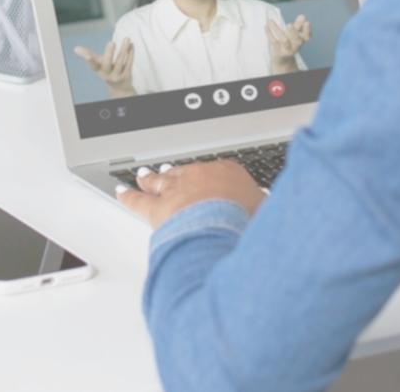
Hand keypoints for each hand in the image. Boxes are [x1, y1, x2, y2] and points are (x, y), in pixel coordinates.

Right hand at [74, 39, 135, 97]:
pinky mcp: (127, 75)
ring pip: (121, 61)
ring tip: (126, 38)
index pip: (93, 66)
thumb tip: (75, 48)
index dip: (90, 61)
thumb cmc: (106, 71)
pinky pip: (129, 63)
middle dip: (109, 53)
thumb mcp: (97, 64)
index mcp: (99, 70)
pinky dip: (131, 53)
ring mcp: (118, 75)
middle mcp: (107, 74)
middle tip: (111, 42)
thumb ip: (87, 55)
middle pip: (107, 64)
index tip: (87, 56)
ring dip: (124, 49)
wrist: (120, 88)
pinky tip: (132, 44)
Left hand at [116, 161, 265, 228]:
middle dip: (178, 173)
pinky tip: (121, 192)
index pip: (220, 172)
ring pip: (161, 181)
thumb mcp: (268, 214)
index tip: (212, 180)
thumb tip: (278, 216)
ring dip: (152, 178)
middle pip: (187, 173)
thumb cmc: (247, 222)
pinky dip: (128, 195)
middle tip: (171, 170)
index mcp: (229, 173)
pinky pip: (138, 200)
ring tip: (145, 175)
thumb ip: (266, 211)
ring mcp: (177, 190)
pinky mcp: (158, 209)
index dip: (213, 178)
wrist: (223, 228)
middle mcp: (200, 177)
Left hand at [266, 15, 310, 72]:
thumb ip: (298, 25)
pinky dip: (269, 33)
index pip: (307, 37)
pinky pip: (273, 41)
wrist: (283, 60)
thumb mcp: (295, 35)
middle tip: (289, 24)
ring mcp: (286, 49)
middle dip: (294, 32)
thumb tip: (302, 16)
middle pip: (297, 40)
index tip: (307, 22)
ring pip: (284, 40)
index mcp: (301, 41)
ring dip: (277, 30)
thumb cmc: (290, 44)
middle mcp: (295, 46)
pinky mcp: (278, 51)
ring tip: (271, 21)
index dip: (307, 30)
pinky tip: (266, 25)